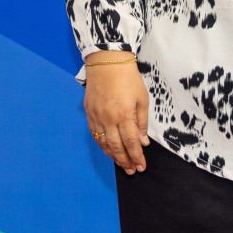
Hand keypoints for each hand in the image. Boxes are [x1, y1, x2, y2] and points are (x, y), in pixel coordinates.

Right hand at [84, 59, 150, 173]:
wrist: (107, 62)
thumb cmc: (128, 79)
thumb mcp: (142, 99)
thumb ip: (142, 123)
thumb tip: (143, 142)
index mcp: (124, 115)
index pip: (131, 143)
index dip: (136, 157)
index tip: (141, 166)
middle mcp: (108, 119)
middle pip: (116, 147)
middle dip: (125, 161)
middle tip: (132, 171)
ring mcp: (96, 117)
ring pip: (104, 143)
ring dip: (113, 156)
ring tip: (122, 164)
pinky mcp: (89, 113)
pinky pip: (95, 134)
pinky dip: (102, 145)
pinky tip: (108, 150)